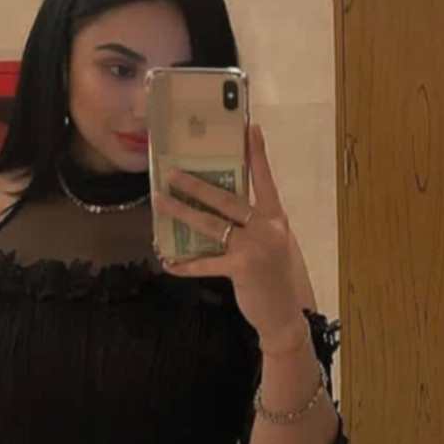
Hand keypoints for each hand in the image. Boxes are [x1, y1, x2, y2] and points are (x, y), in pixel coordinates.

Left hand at [152, 123, 301, 344]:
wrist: (283, 316)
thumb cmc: (273, 279)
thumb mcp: (271, 245)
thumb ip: (252, 226)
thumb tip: (217, 211)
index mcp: (275, 218)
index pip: (265, 180)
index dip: (257, 154)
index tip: (249, 127)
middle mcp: (267, 228)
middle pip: (227, 198)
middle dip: (197, 184)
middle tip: (173, 172)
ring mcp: (255, 247)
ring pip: (211, 224)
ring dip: (182, 212)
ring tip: (160, 201)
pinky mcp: (241, 269)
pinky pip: (206, 262)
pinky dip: (186, 264)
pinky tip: (169, 262)